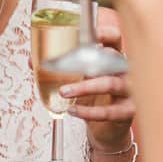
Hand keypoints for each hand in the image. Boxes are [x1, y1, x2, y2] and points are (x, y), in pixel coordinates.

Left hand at [64, 8, 134, 147]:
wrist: (107, 128)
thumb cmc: (94, 97)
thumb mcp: (81, 79)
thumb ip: (63, 68)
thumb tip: (32, 61)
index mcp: (115, 57)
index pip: (115, 38)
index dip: (103, 33)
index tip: (87, 33)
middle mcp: (126, 71)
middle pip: (112, 59)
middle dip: (89, 61)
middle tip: (66, 64)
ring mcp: (130, 91)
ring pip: (110, 84)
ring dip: (85, 87)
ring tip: (64, 91)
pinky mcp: (128, 112)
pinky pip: (109, 111)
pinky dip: (89, 111)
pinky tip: (73, 111)